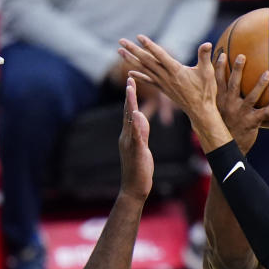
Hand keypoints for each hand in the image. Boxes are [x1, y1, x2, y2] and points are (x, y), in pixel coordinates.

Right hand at [118, 77, 152, 199]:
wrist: (134, 189)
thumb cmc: (139, 169)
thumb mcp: (142, 146)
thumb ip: (141, 131)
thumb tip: (140, 115)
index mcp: (128, 135)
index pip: (129, 113)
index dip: (130, 97)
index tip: (131, 82)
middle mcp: (126, 137)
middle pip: (127, 112)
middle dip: (129, 95)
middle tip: (130, 79)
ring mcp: (129, 143)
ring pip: (129, 120)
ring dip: (130, 105)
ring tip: (131, 91)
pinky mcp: (135, 151)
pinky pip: (136, 136)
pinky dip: (137, 125)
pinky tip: (138, 116)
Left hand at [119, 36, 216, 126]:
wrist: (200, 111)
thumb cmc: (206, 91)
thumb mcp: (208, 72)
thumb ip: (205, 57)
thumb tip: (207, 44)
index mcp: (176, 71)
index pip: (160, 55)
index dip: (149, 45)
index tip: (139, 36)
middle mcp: (166, 77)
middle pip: (146, 61)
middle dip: (133, 50)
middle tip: (121, 41)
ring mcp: (163, 83)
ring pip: (144, 69)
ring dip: (131, 60)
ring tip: (119, 51)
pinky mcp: (163, 89)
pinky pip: (148, 81)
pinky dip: (139, 76)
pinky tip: (129, 72)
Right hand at [215, 52, 268, 153]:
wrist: (228, 147)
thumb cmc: (224, 127)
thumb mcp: (217, 113)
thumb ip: (220, 99)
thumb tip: (221, 87)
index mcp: (220, 101)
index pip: (217, 81)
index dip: (219, 67)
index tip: (222, 53)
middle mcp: (229, 105)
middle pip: (233, 84)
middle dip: (237, 70)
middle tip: (242, 56)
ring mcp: (241, 113)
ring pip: (252, 96)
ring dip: (260, 84)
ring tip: (268, 73)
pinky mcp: (252, 122)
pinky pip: (265, 111)